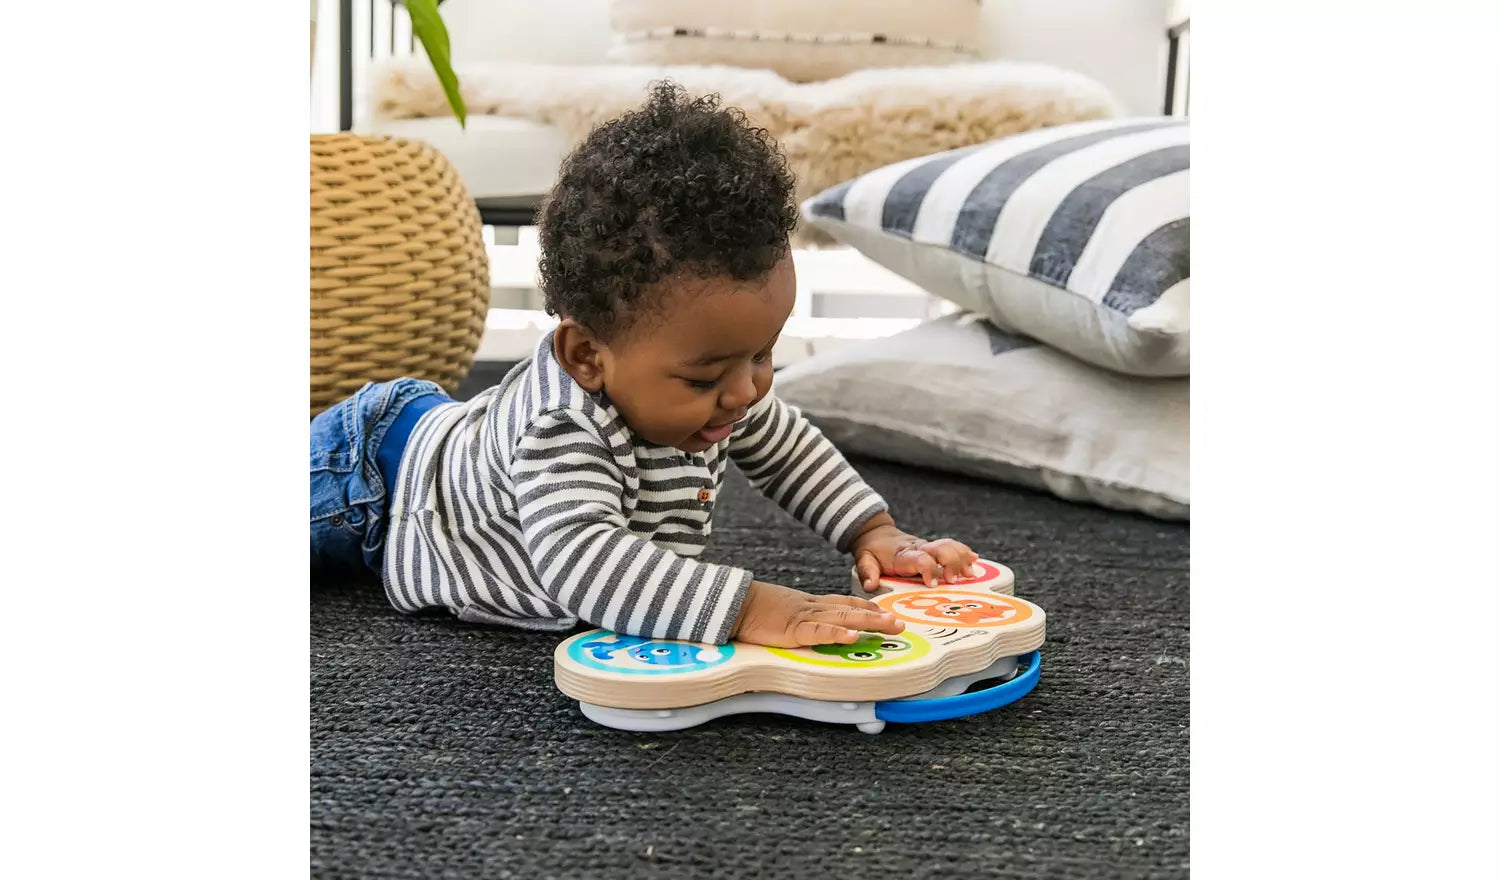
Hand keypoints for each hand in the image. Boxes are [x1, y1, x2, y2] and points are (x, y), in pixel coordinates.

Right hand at [730, 581, 904, 647]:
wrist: (733, 602)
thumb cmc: (752, 608)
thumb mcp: (780, 610)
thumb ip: (795, 618)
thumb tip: (803, 627)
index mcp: (808, 603)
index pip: (842, 601)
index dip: (864, 606)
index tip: (883, 611)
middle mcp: (812, 607)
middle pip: (850, 608)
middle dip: (877, 616)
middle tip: (899, 623)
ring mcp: (804, 617)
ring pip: (843, 617)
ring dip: (870, 622)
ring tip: (891, 627)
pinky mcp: (793, 629)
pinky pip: (819, 631)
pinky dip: (838, 633)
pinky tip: (854, 635)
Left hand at [850, 515, 979, 591]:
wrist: (876, 533)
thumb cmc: (872, 549)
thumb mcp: (864, 559)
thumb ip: (868, 572)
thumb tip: (870, 585)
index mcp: (903, 555)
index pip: (920, 558)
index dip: (929, 569)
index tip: (934, 584)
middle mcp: (918, 548)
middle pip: (941, 549)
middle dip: (952, 563)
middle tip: (954, 580)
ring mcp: (927, 547)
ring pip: (949, 546)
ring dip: (961, 558)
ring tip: (970, 573)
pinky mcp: (933, 548)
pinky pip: (952, 545)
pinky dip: (964, 551)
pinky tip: (974, 559)